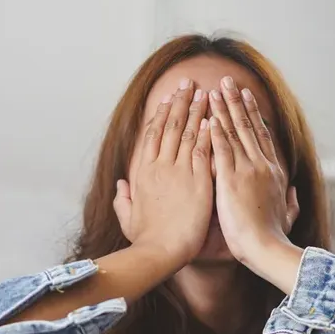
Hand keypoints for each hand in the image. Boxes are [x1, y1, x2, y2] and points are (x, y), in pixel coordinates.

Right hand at [114, 79, 212, 264]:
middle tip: (188, 83)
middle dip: (180, 101)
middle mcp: (159, 166)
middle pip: (170, 126)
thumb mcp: (127, 217)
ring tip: (204, 91)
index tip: (167, 99)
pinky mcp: (197, 180)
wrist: (160, 250)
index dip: (160, 114)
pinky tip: (213, 118)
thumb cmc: (145, 239)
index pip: (152, 135)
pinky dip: (208, 132)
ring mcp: (178, 171)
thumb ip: (123, 198)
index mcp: (143, 172)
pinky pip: (203, 150)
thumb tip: (121, 185)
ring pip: (188, 132)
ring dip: (196, 110)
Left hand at [208, 76, 299, 267]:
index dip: (254, 116)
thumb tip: (294, 193)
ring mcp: (247, 169)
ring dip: (224, 108)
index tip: (247, 98)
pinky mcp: (231, 178)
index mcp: (274, 173)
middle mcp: (262, 165)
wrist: (267, 248)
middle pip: (248, 126)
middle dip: (238, 102)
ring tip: (215, 88)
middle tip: (229, 81)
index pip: (262, 137)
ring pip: (234, 131)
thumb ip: (291, 202)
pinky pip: (222, 148)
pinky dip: (215, 129)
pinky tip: (208, 114)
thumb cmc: (275, 238)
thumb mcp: (288, 216)